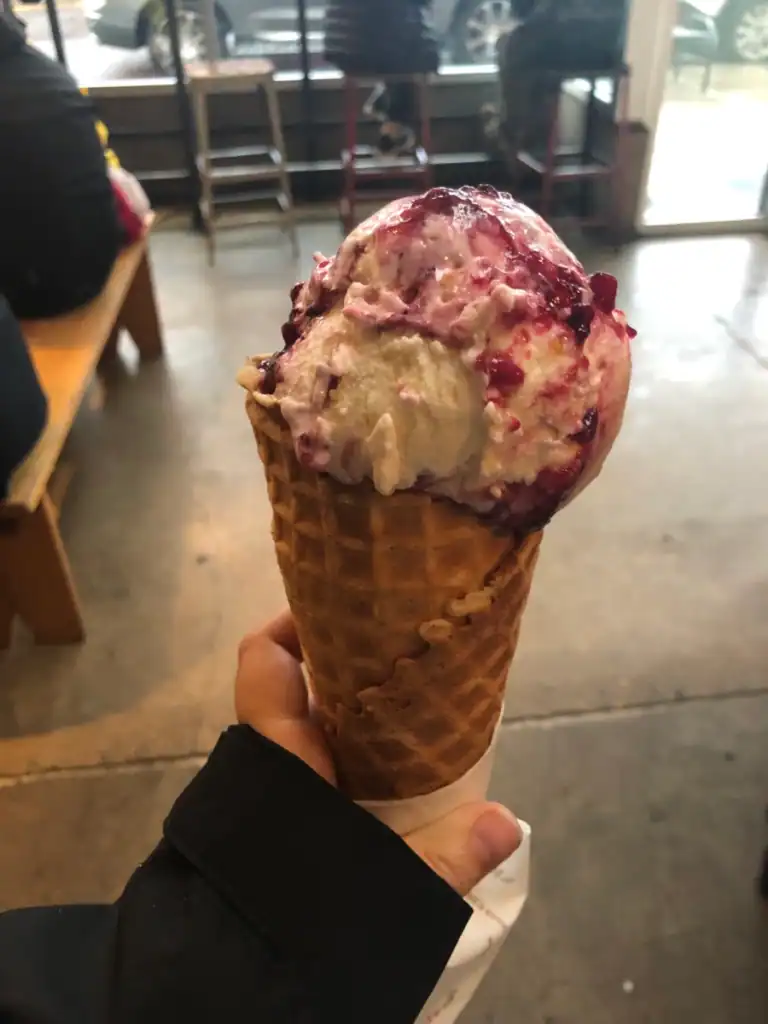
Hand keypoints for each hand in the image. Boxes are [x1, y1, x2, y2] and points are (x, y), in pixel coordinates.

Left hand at [236, 611, 521, 896]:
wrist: (244, 985)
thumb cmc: (301, 918)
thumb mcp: (381, 890)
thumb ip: (446, 856)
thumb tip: (507, 822)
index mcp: (281, 754)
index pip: (266, 659)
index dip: (297, 619)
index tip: (349, 603)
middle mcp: (275, 760)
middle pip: (302, 684)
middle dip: (351, 659)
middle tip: (412, 646)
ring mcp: (280, 789)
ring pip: (316, 724)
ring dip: (358, 706)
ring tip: (420, 695)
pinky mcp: (290, 817)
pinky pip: (325, 763)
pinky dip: (358, 749)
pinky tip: (405, 759)